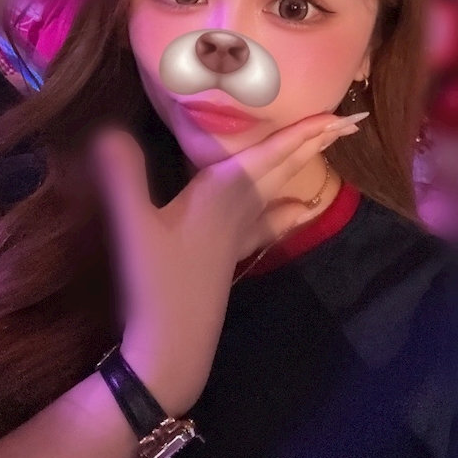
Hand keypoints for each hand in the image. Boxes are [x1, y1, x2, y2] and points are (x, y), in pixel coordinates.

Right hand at [95, 112, 362, 415]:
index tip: (339, 113)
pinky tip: (300, 207)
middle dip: (314, 141)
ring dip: (304, 166)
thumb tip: (108, 130)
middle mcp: (239, 208)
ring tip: (329, 146)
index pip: (270, 154)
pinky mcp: (232, 254)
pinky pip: (271, 222)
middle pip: (283, 167)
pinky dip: (289, 209)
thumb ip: (123, 176)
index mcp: (221, 193)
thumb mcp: (133, 226)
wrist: (172, 345)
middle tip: (349, 119)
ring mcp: (239, 233)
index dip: (302, 131)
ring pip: (280, 189)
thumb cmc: (155, 283)